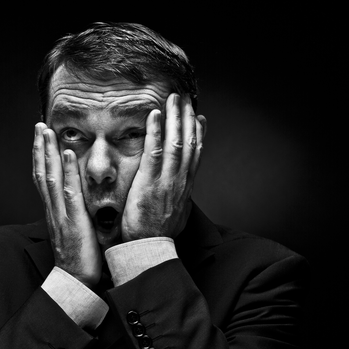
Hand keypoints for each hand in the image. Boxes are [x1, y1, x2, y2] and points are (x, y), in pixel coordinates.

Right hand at [33, 123, 101, 287]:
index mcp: (54, 211)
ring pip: (50, 177)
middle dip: (40, 148)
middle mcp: (53, 209)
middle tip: (38, 125)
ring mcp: (61, 214)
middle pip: (42, 173)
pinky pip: (69, 192)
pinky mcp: (73, 221)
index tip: (41, 138)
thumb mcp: (73, 232)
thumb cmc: (78, 260)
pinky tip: (67, 154)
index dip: (41, 158)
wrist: (75, 283)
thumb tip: (77, 202)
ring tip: (47, 131)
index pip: (43, 179)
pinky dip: (66, 171)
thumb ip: (73, 214)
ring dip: (48, 153)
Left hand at [120, 93, 205, 241]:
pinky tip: (154, 114)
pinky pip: (154, 152)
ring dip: (174, 118)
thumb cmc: (157, 235)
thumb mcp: (176, 215)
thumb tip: (182, 196)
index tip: (199, 117)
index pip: (196, 154)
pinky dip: (155, 131)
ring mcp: (167, 180)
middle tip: (185, 99)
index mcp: (185, 187)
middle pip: (189, 142)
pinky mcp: (150, 182)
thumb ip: (179, 200)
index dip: (198, 133)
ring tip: (172, 99)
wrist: (149, 249)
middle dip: (187, 118)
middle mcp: (180, 180)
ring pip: (175, 142)